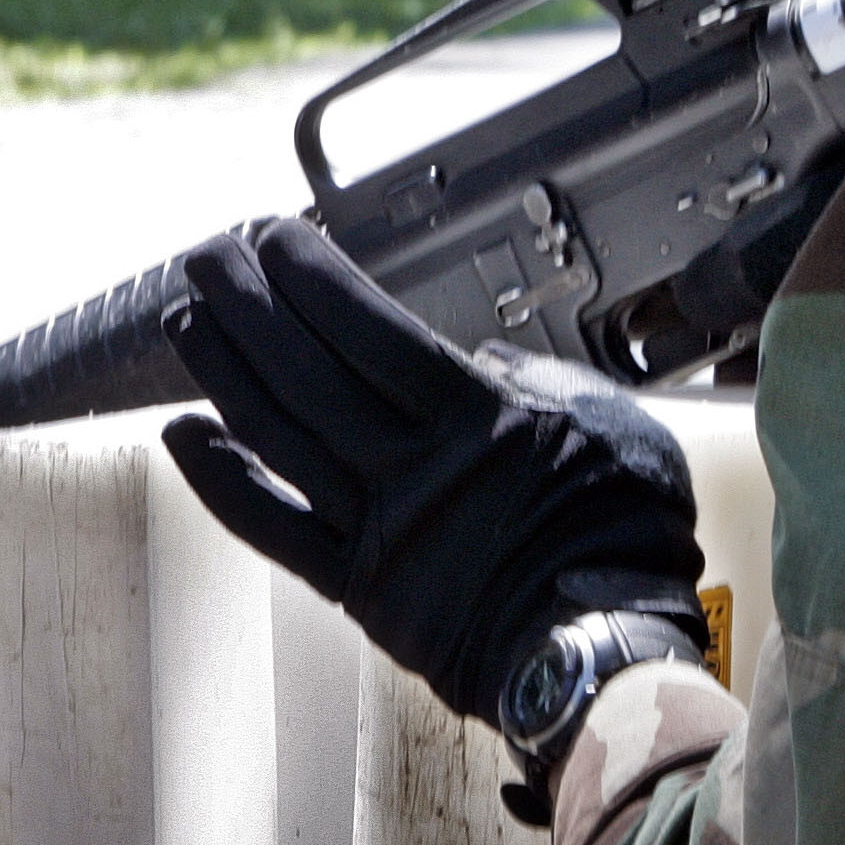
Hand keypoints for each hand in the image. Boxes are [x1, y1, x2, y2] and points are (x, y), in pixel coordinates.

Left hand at [159, 218, 706, 724]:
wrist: (602, 642)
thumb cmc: (625, 532)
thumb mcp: (611, 421)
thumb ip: (542, 383)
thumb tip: (490, 362)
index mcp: (479, 417)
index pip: (370, 330)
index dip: (314, 278)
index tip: (280, 237)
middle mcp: (414, 466)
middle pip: (308, 371)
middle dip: (252, 305)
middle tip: (213, 256)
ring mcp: (378, 525)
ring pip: (278, 436)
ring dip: (225, 372)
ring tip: (190, 321)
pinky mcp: (357, 583)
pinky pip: (271, 526)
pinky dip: (221, 480)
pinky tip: (185, 436)